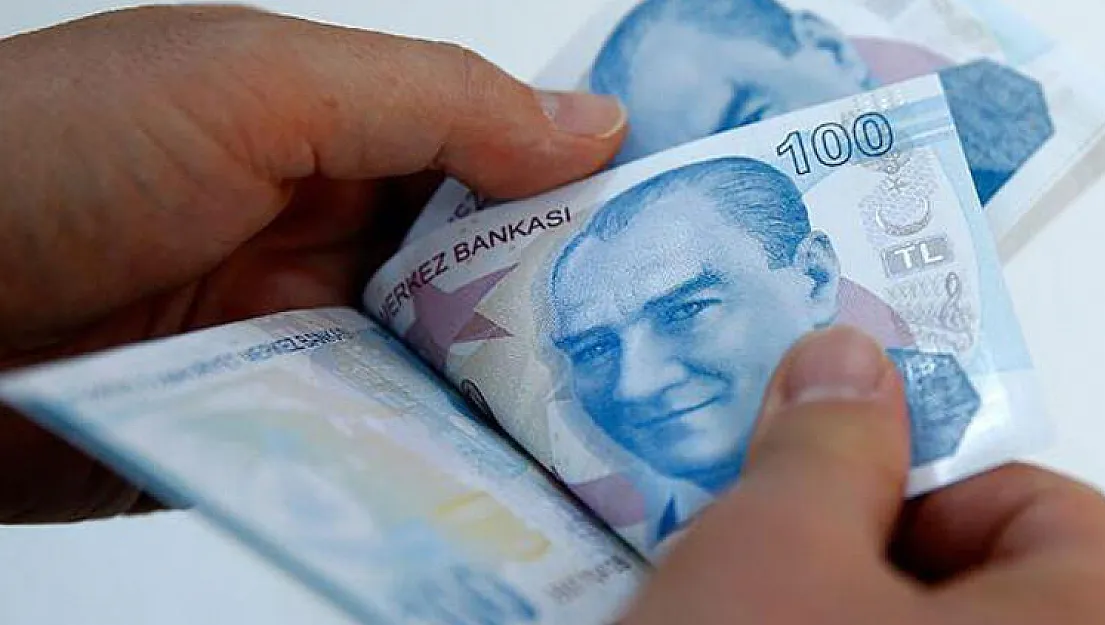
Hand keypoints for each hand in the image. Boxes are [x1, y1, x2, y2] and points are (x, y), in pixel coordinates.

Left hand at [0, 5, 626, 522]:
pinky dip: (444, 464)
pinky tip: (517, 485)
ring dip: (519, 400)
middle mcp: (339, 235)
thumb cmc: (49, 154)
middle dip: (577, 315)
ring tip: (627, 434)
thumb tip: (595, 127)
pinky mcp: (277, 426)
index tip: (696, 229)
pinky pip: (383, 446)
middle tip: (680, 357)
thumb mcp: (255, 86)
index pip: (509, 157)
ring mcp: (311, 338)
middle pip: (495, 278)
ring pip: (451, 371)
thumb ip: (432, 103)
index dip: (598, 189)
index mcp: (348, 133)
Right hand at [625, 326, 1104, 622]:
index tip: (820, 468)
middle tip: (760, 539)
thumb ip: (825, 441)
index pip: (1043, 509)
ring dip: (815, 596)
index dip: (922, 468)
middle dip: (851, 533)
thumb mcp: (773, 553)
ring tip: (728, 604)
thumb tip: (848, 363)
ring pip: (893, 623)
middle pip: (967, 574)